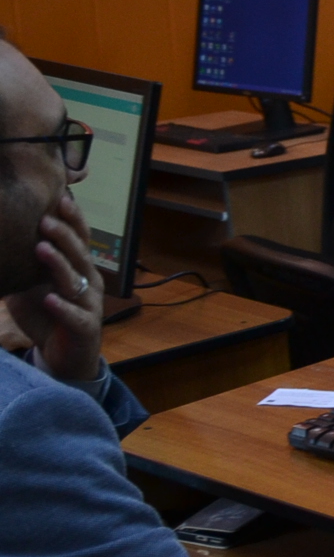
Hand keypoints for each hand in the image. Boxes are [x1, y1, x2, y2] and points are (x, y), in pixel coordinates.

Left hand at [5, 189, 104, 382]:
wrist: (66, 358)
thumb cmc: (49, 316)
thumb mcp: (31, 287)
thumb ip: (21, 267)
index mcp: (79, 269)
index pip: (80, 239)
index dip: (73, 220)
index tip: (60, 199)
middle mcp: (89, 282)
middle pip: (79, 255)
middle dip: (63, 236)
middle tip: (44, 220)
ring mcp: (89, 305)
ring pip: (77, 281)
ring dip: (59, 265)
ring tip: (41, 250)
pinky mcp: (85, 328)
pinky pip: (76, 316)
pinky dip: (63, 308)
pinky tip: (51, 299)